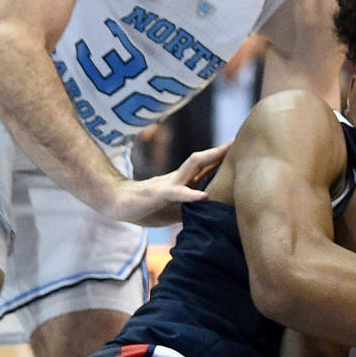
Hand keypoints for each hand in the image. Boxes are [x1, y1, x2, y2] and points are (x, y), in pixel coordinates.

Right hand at [105, 141, 229, 226]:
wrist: (115, 203)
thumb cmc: (144, 208)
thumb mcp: (173, 210)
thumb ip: (190, 209)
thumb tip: (210, 214)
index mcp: (181, 182)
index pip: (204, 168)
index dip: (220, 160)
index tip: (239, 152)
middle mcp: (177, 179)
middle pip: (201, 161)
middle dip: (219, 152)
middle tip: (238, 142)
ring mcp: (168, 184)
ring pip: (192, 168)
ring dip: (210, 160)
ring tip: (226, 153)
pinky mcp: (159, 194)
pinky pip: (177, 193)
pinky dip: (191, 194)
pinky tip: (203, 196)